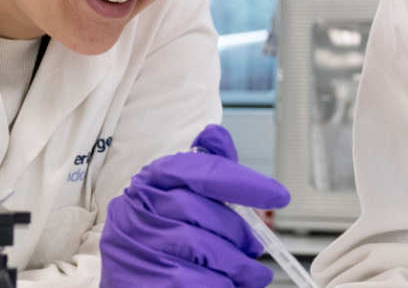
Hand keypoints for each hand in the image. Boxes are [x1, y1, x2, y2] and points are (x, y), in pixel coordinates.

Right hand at [100, 124, 290, 286]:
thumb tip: (216, 135)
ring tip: (248, 273)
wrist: (129, 283)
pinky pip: (201, 280)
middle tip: (255, 247)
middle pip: (203, 211)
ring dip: (237, 264)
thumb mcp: (171, 200)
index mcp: (148, 183)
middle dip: (238, 232)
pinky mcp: (148, 282)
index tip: (278, 194)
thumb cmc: (157, 240)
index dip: (243, 181)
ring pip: (205, 248)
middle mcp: (136, 211)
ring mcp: (140, 248)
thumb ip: (202, 173)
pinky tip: (228, 284)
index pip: (200, 171)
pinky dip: (223, 284)